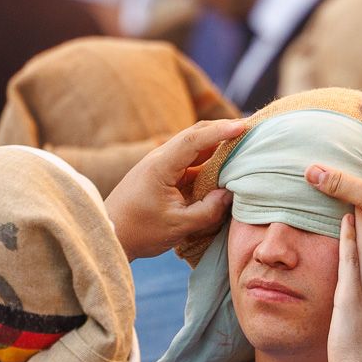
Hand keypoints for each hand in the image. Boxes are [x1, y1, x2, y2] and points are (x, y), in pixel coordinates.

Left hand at [105, 117, 246, 259]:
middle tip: (250, 127)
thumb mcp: (177, 226)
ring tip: (243, 141)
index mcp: (160, 167)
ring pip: (192, 146)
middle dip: (222, 129)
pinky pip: (189, 161)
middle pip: (194, 135)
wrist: (110, 235)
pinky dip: (208, 158)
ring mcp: (160, 165)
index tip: (242, 126)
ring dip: (216, 143)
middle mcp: (159, 159)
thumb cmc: (139, 232)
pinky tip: (225, 163)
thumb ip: (207, 211)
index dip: (219, 131)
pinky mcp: (162, 174)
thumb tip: (230, 194)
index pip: (194, 140)